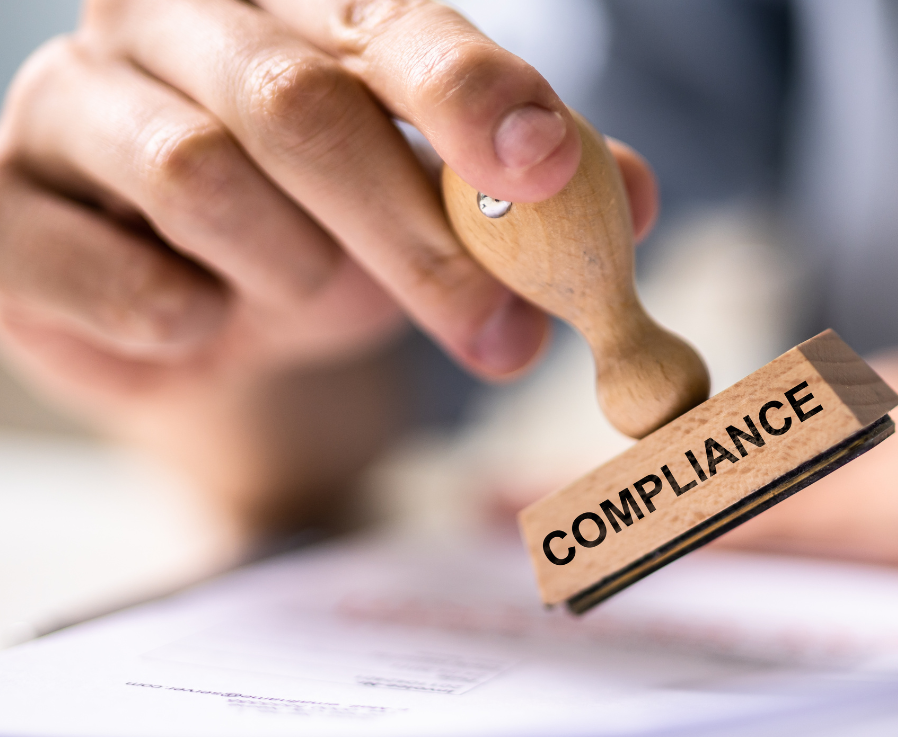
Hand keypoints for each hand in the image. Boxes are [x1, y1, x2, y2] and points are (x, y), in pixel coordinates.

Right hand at [0, 0, 656, 533]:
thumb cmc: (333, 240)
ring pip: (202, 178)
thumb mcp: (444, 211)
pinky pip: (98, 268)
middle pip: (299, 106)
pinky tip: (201, 322)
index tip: (546, 171)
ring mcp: (74, 99)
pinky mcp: (7, 199)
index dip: (473, 94)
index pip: (393, 25)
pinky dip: (173, 318)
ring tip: (304, 302)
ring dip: (290, 278)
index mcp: (301, 4)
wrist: (197, 317)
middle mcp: (176, 22)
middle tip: (505, 341)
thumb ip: (535, 196)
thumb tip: (633, 197)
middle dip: (415, 240)